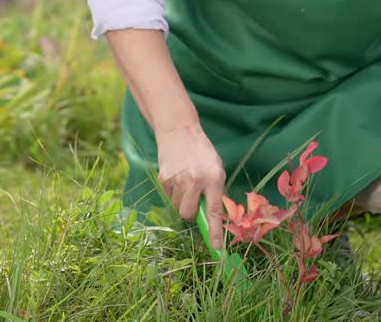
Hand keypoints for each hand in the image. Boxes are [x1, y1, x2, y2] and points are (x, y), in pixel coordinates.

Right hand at [156, 123, 225, 249]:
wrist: (179, 132)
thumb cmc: (202, 152)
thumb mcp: (216, 168)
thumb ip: (215, 191)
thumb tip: (211, 216)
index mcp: (213, 178)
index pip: (214, 211)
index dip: (215, 231)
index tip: (217, 248)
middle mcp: (195, 181)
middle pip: (188, 214)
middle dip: (190, 213)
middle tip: (194, 201)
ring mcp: (177, 180)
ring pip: (177, 206)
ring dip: (182, 200)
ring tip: (186, 182)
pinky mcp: (164, 178)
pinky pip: (169, 195)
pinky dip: (173, 191)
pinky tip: (177, 176)